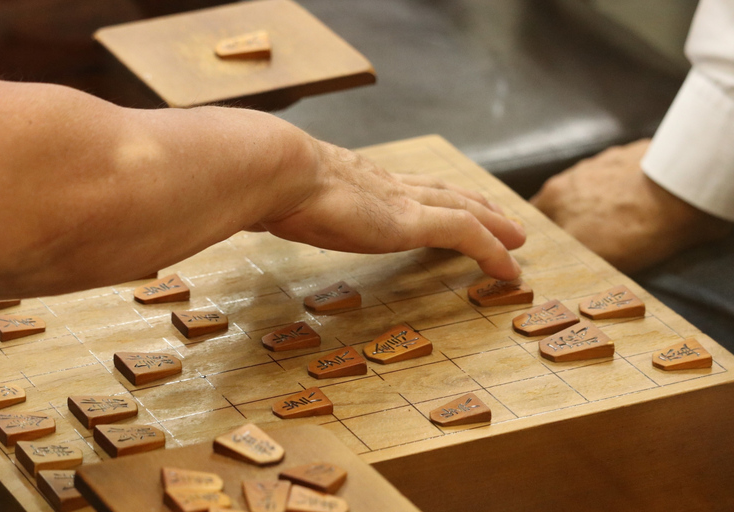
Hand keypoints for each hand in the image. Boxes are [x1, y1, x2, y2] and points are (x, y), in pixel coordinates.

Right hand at [257, 141, 526, 280]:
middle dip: (475, 205)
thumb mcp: (273, 197)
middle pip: (444, 193)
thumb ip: (275, 203)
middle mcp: (386, 187)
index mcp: (357, 181)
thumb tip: (250, 208)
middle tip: (499, 217)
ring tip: (516, 238)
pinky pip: (466, 235)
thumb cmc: (265, 185)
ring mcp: (401, 203)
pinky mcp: (410, 222)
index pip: (407, 187)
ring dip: (494, 224)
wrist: (274, 170)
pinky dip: (492, 251)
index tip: (445, 202)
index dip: (432, 194)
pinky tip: (508, 269)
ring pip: (464, 211)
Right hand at [530, 139, 731, 273]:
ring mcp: (607, 160)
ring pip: (597, 189)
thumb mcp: (580, 252)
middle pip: (567, 202)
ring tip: (624, 225)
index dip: (543, 237)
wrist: (682, 193)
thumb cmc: (627, 227)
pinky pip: (627, 179)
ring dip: (604, 205)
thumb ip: (555, 249)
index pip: (535, 218)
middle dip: (576, 220)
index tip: (555, 252)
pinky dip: (631, 193)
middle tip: (594, 242)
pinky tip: (645, 208)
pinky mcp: (639, 155)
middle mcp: (574, 172)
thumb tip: (540, 252)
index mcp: (553, 194)